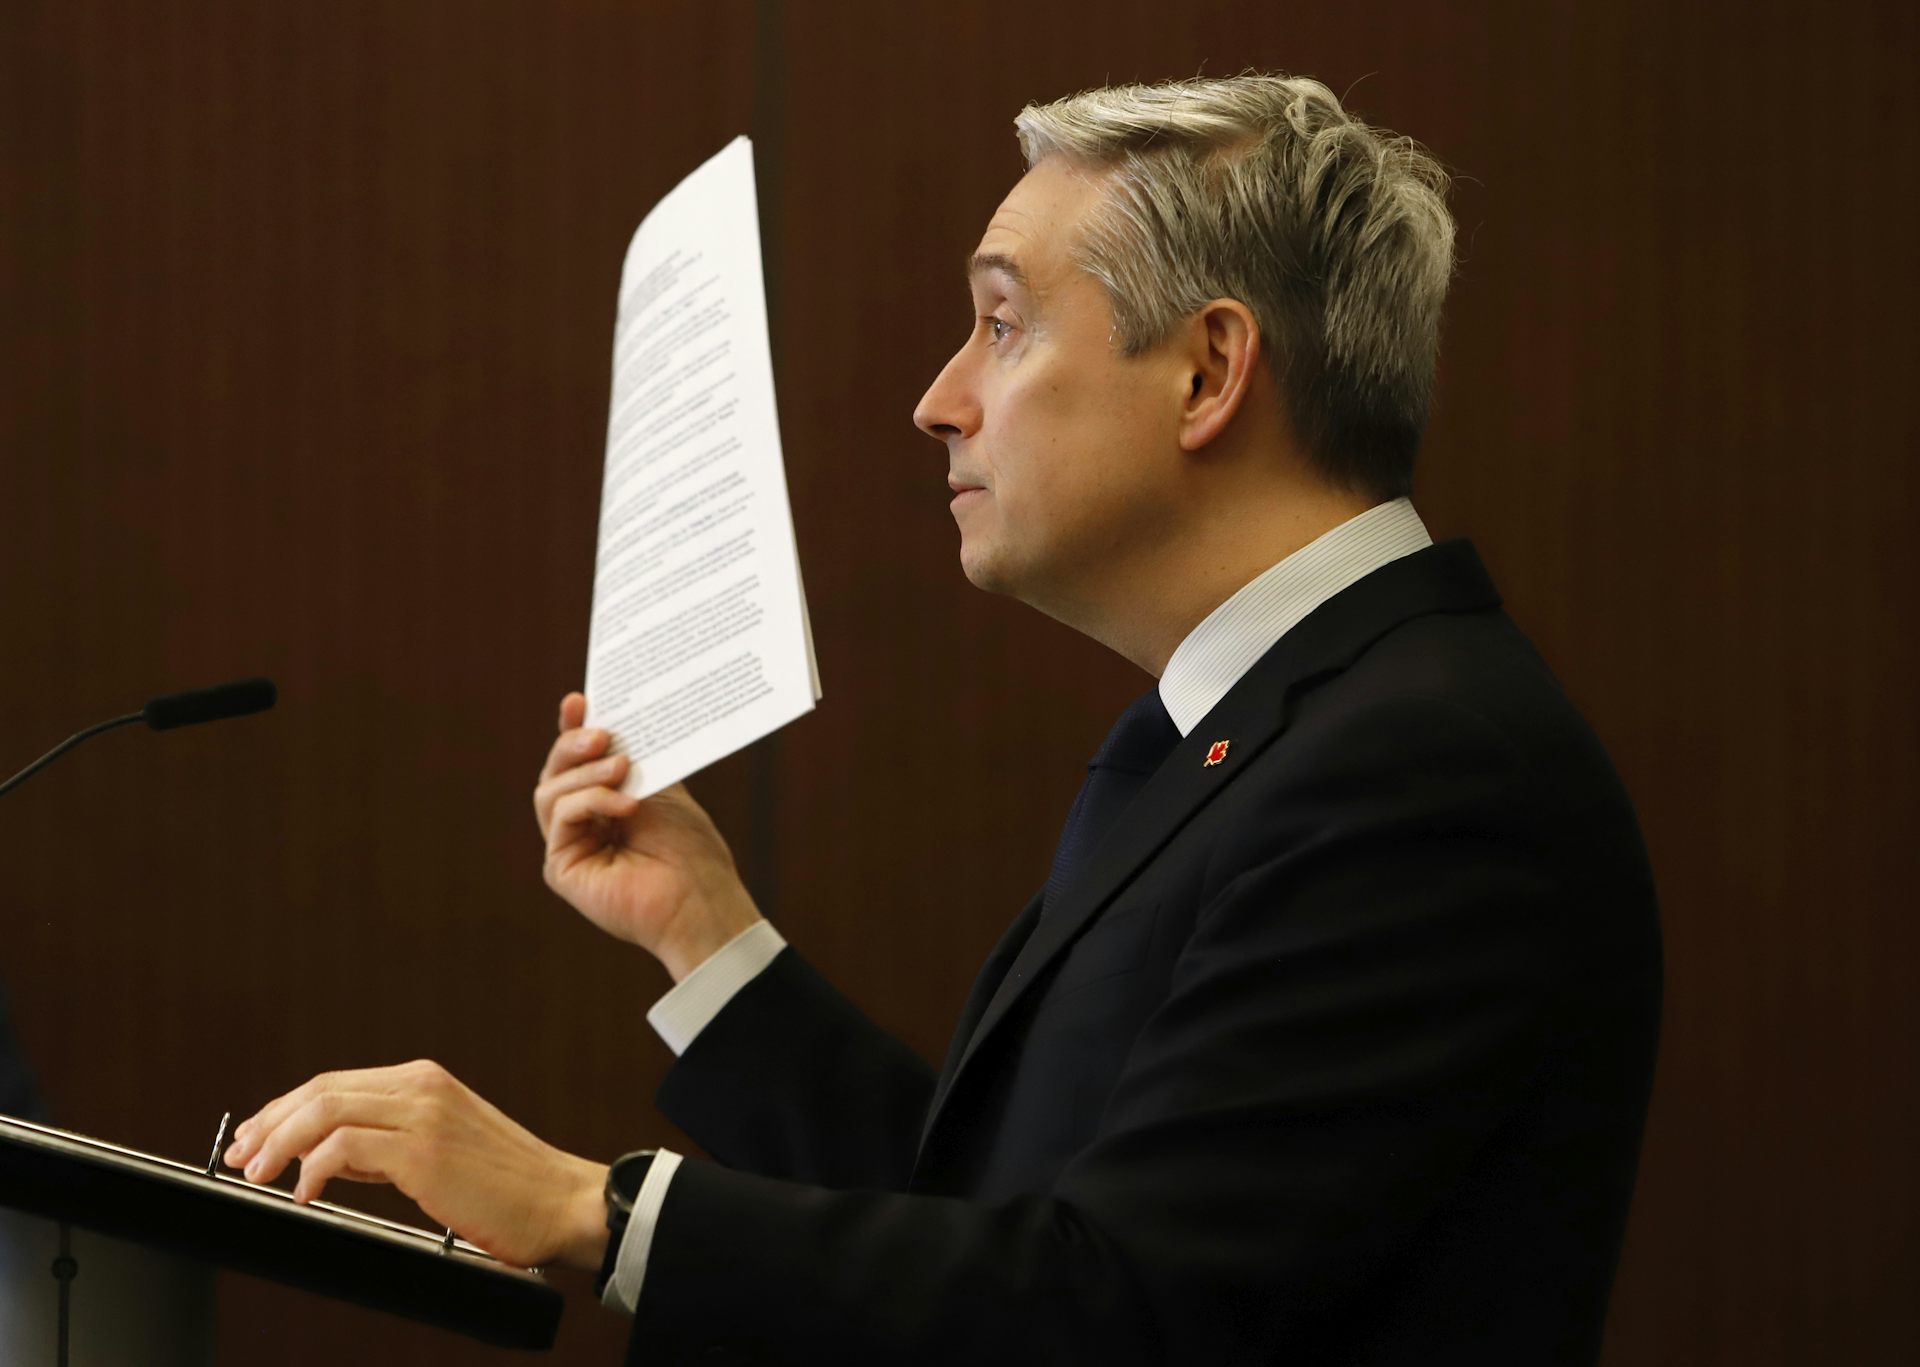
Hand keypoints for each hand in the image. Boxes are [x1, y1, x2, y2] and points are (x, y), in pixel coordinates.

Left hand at [221, 1060, 610, 1271]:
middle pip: (321, 1090)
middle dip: (269, 1123)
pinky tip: (304, 1191)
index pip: (335, 1083)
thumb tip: (332, 1156)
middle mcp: (423, 1086)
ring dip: (279, 1144)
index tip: (255, 1137)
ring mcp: (423, 1114)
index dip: (285, 1110)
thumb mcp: (442, 1152)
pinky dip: (313, 1168)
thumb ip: (388, 1145)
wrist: (560, 1202)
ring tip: (259, 1174)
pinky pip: (345, 1147)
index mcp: (426, 1081)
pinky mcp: (423, 1150)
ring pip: (326, 1110)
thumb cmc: (508, 1186)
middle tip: (242, 1155)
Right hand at [534, 692, 762, 982]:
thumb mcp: (661, 788)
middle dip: (572, 744)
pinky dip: (592, 800)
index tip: (579, 700)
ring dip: (585, 772)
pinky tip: (626, 803)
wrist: (701, 901)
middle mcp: (583, 824)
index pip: (579, 761)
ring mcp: (569, 845)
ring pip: (550, 790)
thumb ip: (632, 757)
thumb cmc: (691, 850)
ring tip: (621, 765)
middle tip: (599, 731)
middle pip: (556, 771)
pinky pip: (562, 815)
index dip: (572, 728)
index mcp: (607, 803)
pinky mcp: (561, 867)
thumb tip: (607, 719)